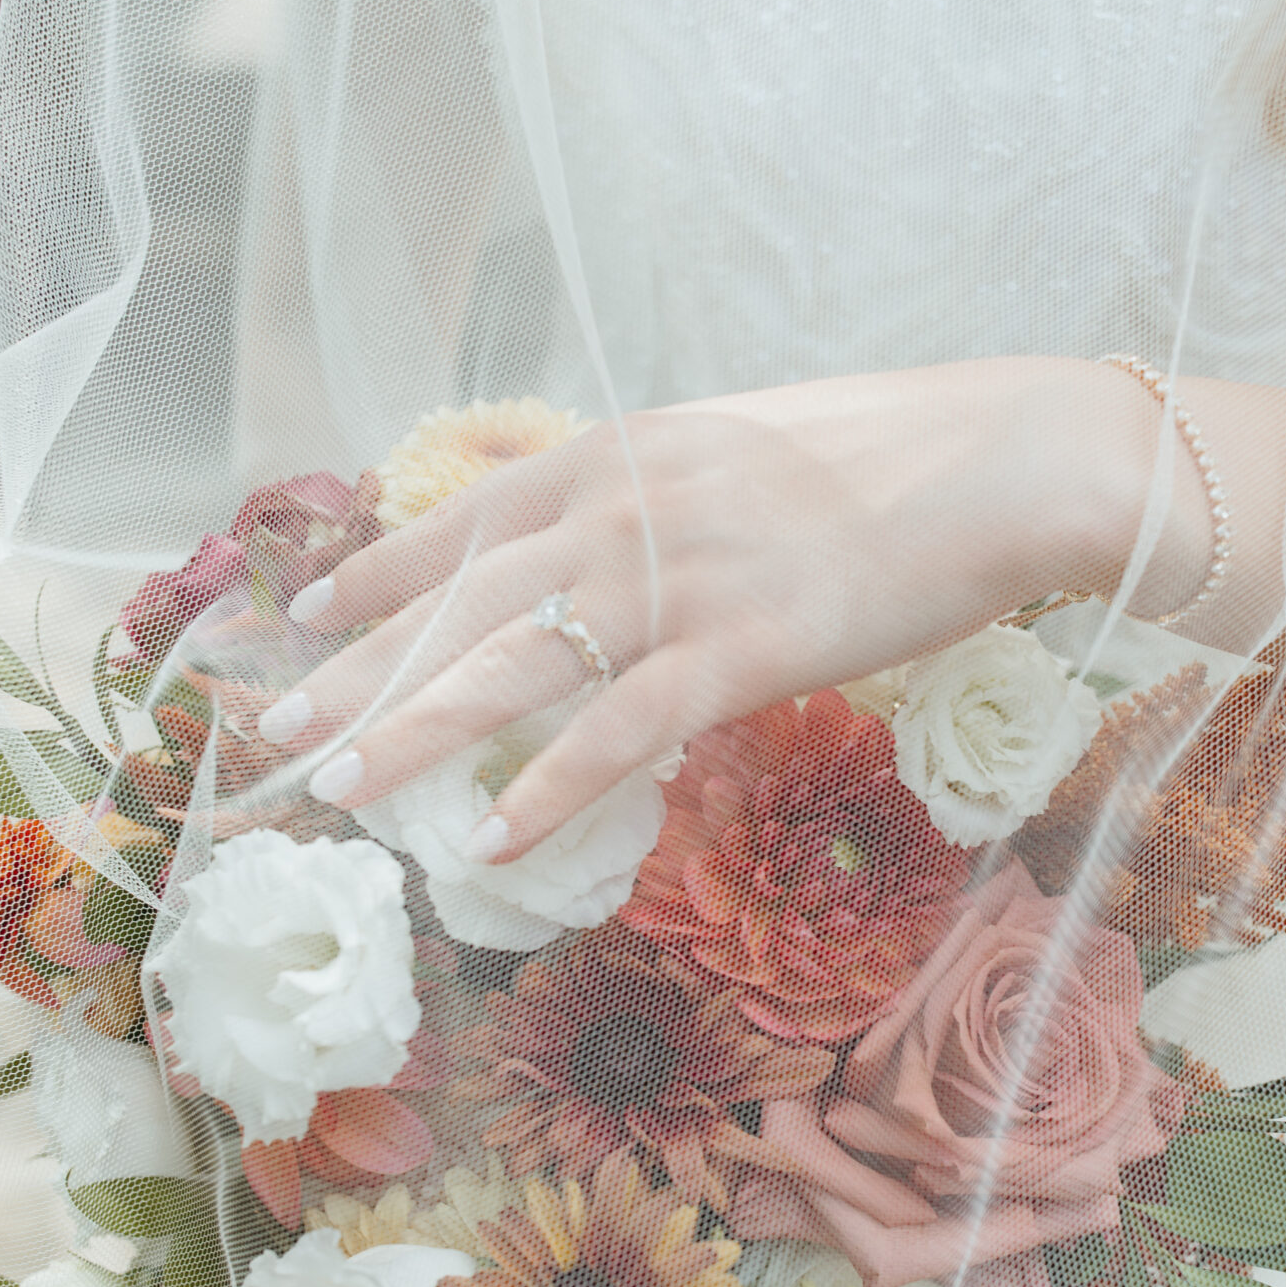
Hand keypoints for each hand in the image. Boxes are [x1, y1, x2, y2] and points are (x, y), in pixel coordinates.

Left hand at [257, 357, 1193, 858]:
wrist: (1007, 458)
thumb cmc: (890, 457)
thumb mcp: (742, 447)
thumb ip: (658, 491)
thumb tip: (606, 538)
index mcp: (622, 451)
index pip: (467, 516)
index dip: (380, 569)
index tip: (307, 610)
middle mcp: (626, 506)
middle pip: (460, 602)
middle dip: (359, 671)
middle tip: (278, 733)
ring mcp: (680, 576)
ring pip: (513, 668)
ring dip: (413, 735)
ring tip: (338, 792)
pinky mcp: (744, 647)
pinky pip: (621, 730)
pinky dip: (551, 788)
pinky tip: (493, 840)